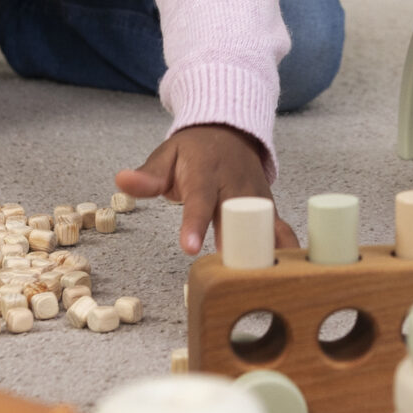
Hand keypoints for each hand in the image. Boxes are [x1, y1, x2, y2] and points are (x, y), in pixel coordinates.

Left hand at [116, 124, 302, 257]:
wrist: (229, 131)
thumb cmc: (194, 150)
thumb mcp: (166, 155)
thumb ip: (148, 176)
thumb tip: (122, 180)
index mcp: (206, 172)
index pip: (200, 199)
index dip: (195, 224)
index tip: (190, 248)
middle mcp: (236, 184)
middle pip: (238, 217)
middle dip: (236, 245)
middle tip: (231, 274)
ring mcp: (257, 196)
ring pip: (265, 225)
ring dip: (265, 251)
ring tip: (263, 281)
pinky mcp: (270, 208)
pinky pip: (280, 229)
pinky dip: (287, 249)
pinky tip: (290, 274)